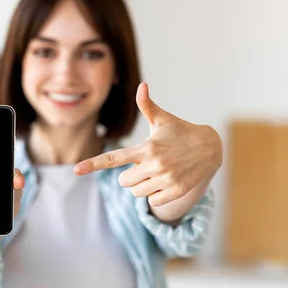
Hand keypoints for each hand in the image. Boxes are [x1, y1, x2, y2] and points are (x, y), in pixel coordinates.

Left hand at [74, 82, 221, 206]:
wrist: (211, 147)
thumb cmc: (181, 132)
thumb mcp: (163, 120)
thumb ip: (147, 106)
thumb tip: (142, 85)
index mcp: (146, 148)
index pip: (114, 158)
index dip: (93, 164)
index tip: (76, 170)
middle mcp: (154, 164)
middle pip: (123, 181)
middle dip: (129, 176)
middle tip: (144, 166)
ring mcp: (165, 179)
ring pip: (136, 193)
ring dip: (142, 186)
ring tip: (157, 172)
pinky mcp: (176, 191)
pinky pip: (153, 201)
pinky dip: (156, 195)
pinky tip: (167, 181)